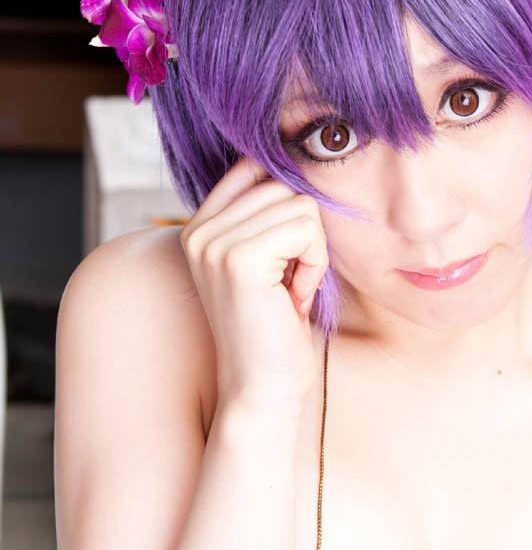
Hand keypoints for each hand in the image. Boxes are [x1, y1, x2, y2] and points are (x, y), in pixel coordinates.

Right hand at [179, 155, 329, 408]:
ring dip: (311, 252)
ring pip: (299, 203)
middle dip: (303, 235)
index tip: (286, 258)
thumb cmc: (276, 331)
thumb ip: (268, 215)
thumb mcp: (269, 263)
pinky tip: (295, 298)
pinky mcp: (238, 258)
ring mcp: (213, 242)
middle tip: (288, 285)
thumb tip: (297, 160)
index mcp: (199, 226)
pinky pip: (306, 228)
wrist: (263, 389)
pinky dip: (314, 264)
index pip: (254, 168)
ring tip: (289, 292)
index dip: (288, 206)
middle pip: (282, 184)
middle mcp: (198, 229)